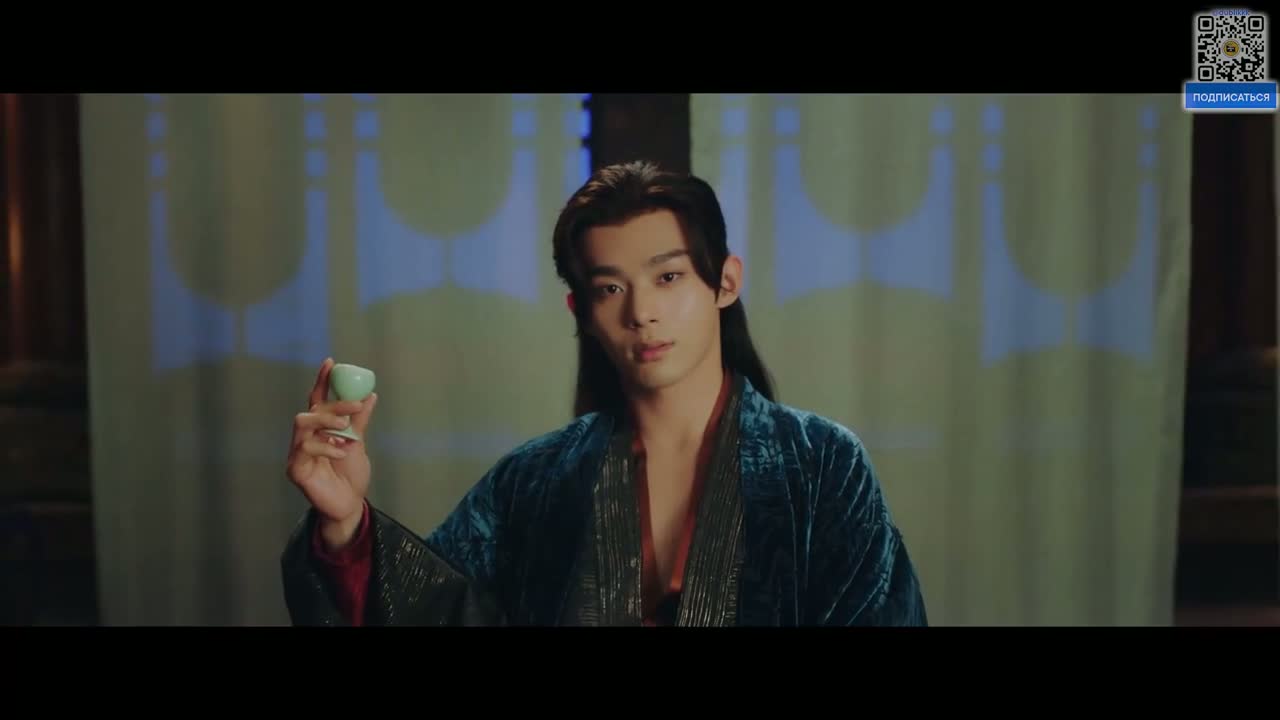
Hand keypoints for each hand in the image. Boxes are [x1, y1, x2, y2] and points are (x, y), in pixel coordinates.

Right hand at [286, 357, 378, 549]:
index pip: (317, 399)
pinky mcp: (295, 469)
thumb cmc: (350, 476)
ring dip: (326, 422)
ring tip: (346, 432)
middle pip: (311, 410)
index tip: (331, 362)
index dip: (321, 380)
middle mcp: (305, 438)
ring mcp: (297, 453)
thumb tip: (370, 395)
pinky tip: (341, 453)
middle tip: (354, 407)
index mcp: (320, 429)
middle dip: (333, 405)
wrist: (350, 504)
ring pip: (302, 424)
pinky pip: (304, 449)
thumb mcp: (358, 443)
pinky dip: (326, 447)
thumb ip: (360, 421)